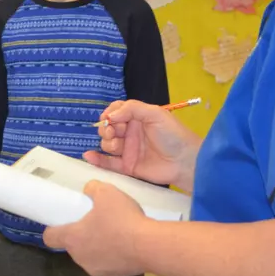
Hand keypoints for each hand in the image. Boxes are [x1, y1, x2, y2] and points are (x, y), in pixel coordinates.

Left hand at [44, 181, 150, 275]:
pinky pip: (106, 264)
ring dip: (96, 246)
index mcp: (72, 238)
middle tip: (96, 222)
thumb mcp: (106, 192)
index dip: (53, 228)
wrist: (150, 246)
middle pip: (72, 245)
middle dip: (81, 235)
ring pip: (89, 256)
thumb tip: (89, 190)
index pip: (50, 237)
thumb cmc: (122, 219)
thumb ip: (93, 188)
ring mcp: (95, 270)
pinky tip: (125, 246)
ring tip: (114, 233)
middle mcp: (79, 257)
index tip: (63, 221)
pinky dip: (111, 256)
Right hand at [86, 100, 200, 192]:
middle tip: (113, 132)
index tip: (109, 118)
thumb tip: (110, 115)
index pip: (116, 112)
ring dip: (107, 142)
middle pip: (108, 128)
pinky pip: (108, 163)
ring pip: (107, 144)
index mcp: (137, 118)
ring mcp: (128, 150)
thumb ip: (132, 109)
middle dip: (106, 128)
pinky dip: (97, 159)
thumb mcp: (155, 114)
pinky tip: (89, 156)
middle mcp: (130, 133)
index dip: (109, 114)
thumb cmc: (173, 135)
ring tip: (118, 145)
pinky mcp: (127, 166)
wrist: (185, 162)